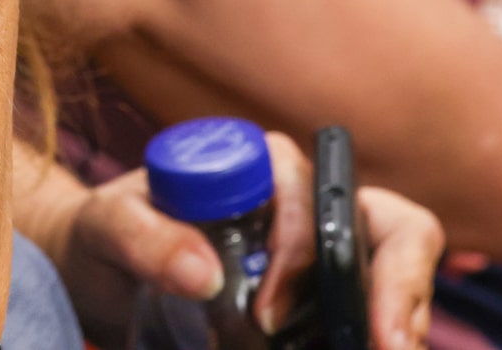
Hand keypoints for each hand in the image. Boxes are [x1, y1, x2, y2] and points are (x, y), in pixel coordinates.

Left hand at [37, 134, 445, 349]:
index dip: (308, 252)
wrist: (100, 272)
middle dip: (401, 287)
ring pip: (393, 281)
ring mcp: (324, 263)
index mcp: (269, 169)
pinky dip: (365, 339)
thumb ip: (143, 236)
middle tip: (384, 345)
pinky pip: (362, 322)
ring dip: (397, 323)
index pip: (323, 192)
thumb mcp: (107, 226)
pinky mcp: (320, 309)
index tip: (270, 315)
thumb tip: (203, 274)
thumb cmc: (109, 234)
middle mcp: (312, 209)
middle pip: (396, 231)